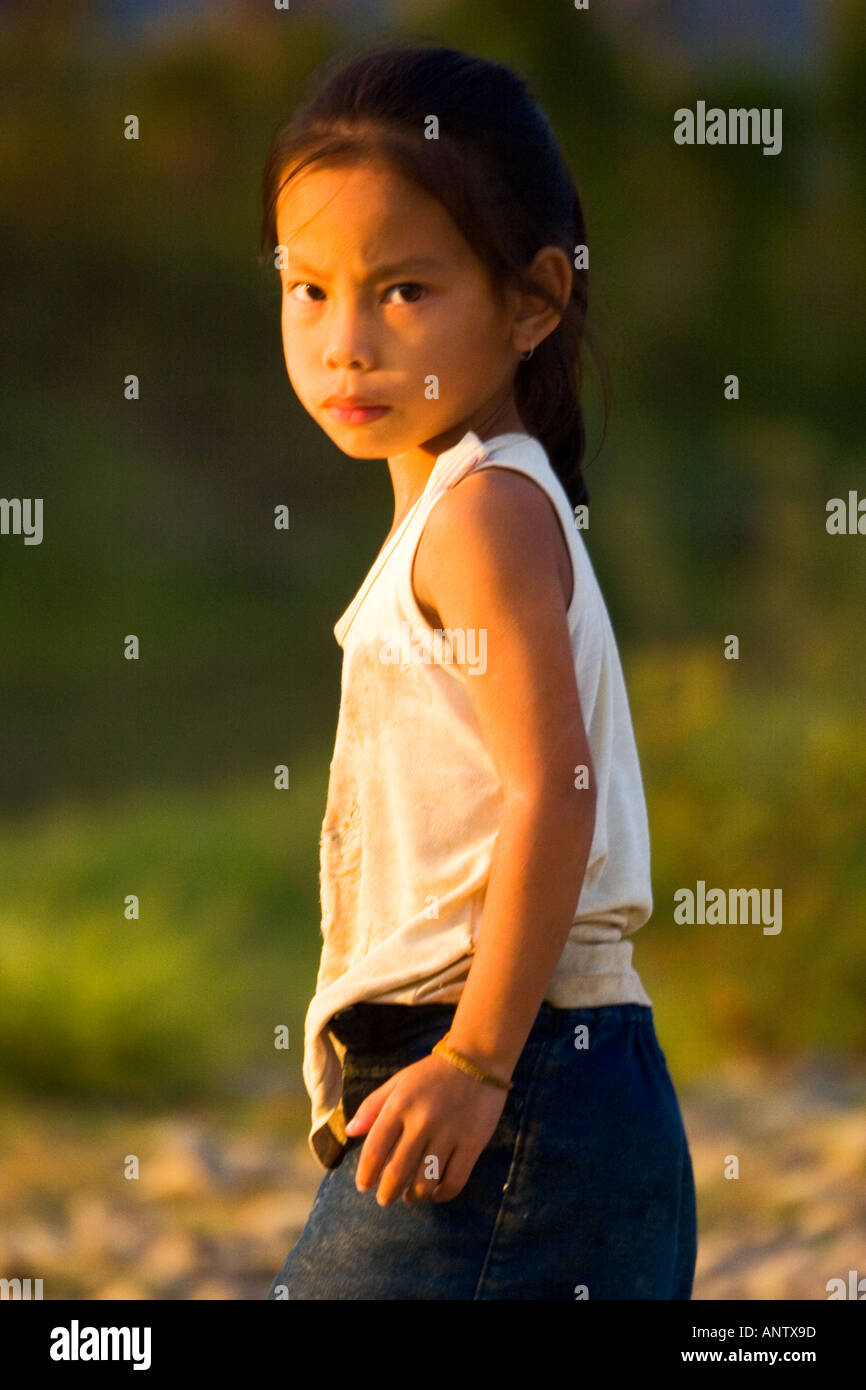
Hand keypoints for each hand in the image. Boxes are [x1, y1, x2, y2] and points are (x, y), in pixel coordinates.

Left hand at [344, 1050, 508, 1205]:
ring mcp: (449, 1134)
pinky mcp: (472, 1144)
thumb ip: (372, 1106)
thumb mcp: (398, 1081)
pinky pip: (455, 1180)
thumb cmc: (432, 1073)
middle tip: (385, 1200)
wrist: (477, 1059)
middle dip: (387, 1193)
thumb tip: (350, 1132)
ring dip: (414, 1196)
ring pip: (426, 1181)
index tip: (364, 1186)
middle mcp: (422, 1122)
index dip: (366, 1173)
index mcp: (399, 1105)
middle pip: (398, 1171)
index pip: (375, 1149)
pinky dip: (443, 1194)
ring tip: (409, 1197)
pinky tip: (435, 1194)